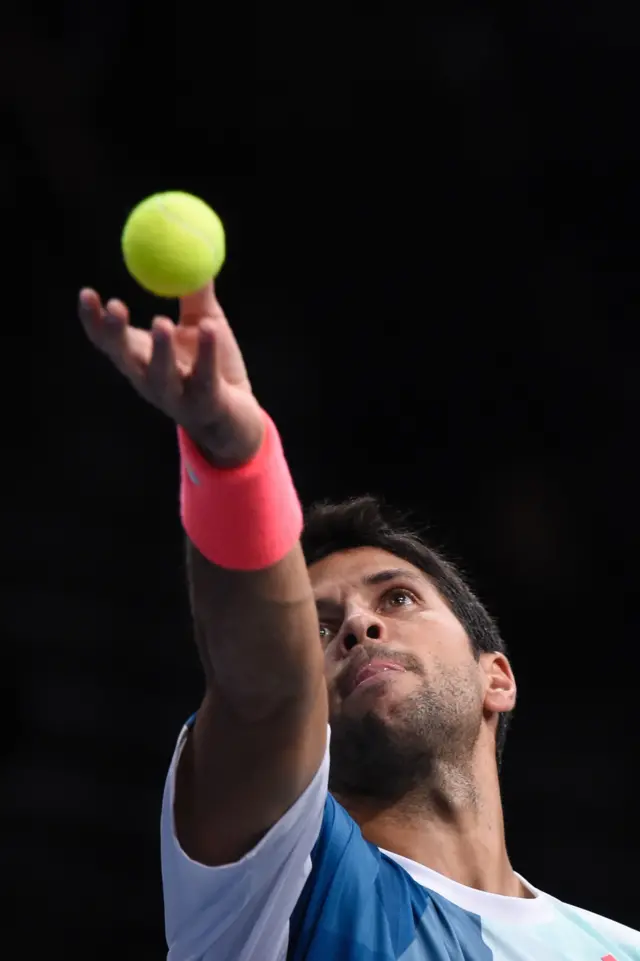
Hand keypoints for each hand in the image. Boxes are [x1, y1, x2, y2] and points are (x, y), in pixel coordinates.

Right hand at [79, 283, 264, 466]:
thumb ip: (195, 292)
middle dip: (115, 334)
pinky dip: (207, 352)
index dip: (93, 320)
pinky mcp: (204, 404)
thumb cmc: (214, 366)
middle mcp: (150, 380)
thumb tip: (190, 247)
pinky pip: (204, 377)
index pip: (108, 341)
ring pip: (160, 376)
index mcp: (142, 359)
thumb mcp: (204, 322)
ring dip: (159, 350)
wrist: (237, 416)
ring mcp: (176, 396)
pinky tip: (210, 328)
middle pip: (125, 358)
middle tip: (116, 306)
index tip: (87, 293)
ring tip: (160, 321)